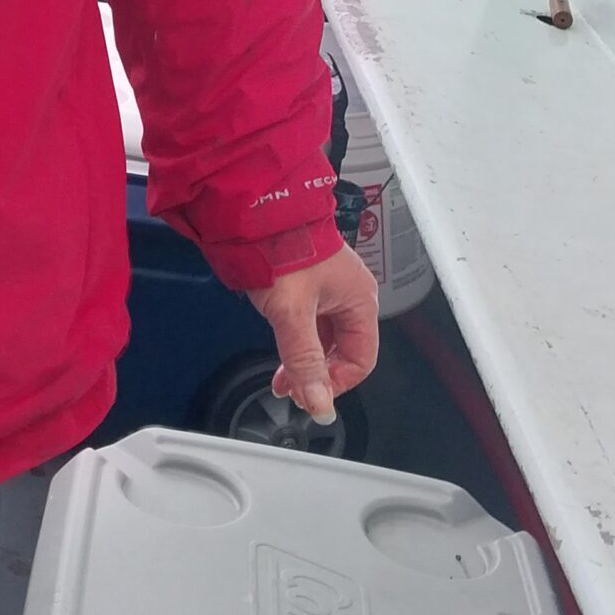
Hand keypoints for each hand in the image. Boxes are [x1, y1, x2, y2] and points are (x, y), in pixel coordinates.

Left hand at [246, 246, 379, 423]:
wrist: (253, 213)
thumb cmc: (281, 247)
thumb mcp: (292, 311)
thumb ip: (304, 359)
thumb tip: (319, 402)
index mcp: (359, 299)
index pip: (361, 359)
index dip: (337, 382)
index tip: (312, 396)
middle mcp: (348, 294)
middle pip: (343, 351)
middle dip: (317, 375)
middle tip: (293, 391)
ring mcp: (327, 289)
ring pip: (323, 339)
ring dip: (304, 362)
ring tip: (282, 379)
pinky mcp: (307, 285)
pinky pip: (310, 324)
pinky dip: (296, 343)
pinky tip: (281, 354)